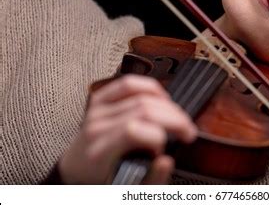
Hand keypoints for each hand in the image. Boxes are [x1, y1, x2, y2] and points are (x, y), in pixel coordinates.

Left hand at [58, 75, 196, 183]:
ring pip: (140, 94)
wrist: (77, 170)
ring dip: (167, 104)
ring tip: (177, 117)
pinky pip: (128, 83)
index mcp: (99, 152)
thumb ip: (149, 179)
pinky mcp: (99, 99)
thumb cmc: (101, 179)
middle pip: (143, 109)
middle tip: (187, 130)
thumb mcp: (126, 188)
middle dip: (174, 118)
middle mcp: (96, 126)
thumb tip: (167, 160)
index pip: (133, 131)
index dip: (159, 137)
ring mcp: (96, 110)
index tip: (170, 149)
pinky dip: (150, 87)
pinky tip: (162, 98)